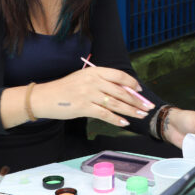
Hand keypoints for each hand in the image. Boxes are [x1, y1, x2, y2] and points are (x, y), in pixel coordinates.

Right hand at [31, 67, 154, 127]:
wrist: (46, 97)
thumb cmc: (66, 88)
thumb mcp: (84, 78)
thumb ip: (101, 81)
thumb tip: (123, 90)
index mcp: (95, 71)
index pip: (119, 75)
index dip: (132, 84)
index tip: (141, 91)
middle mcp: (93, 81)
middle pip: (121, 91)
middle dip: (137, 100)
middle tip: (148, 107)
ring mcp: (89, 94)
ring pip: (116, 103)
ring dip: (131, 111)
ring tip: (141, 115)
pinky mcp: (84, 107)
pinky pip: (105, 114)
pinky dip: (116, 120)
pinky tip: (125, 123)